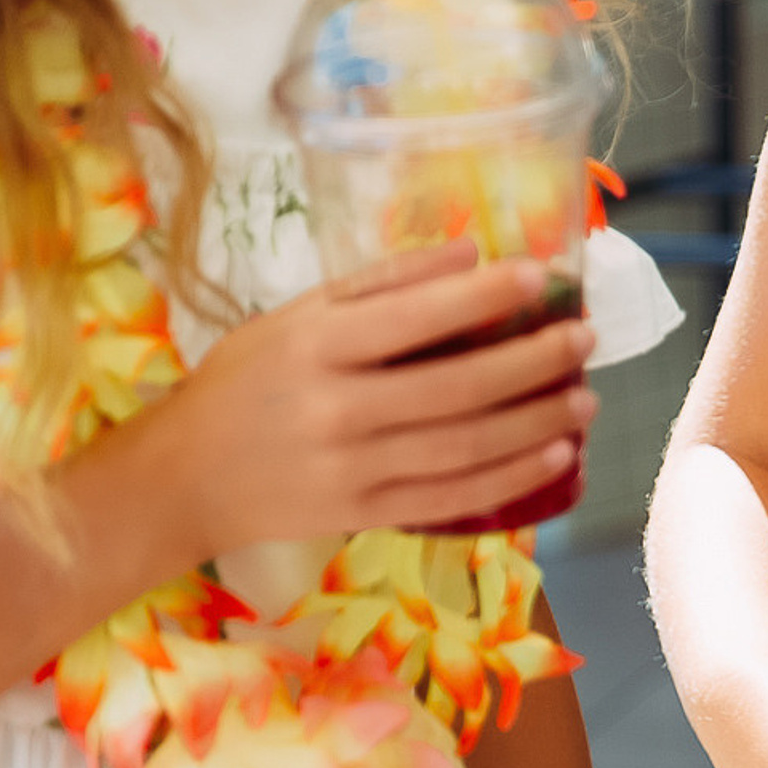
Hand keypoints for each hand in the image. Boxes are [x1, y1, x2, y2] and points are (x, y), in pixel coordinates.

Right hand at [152, 243, 597, 557]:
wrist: (182, 480)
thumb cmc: (245, 382)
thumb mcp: (296, 315)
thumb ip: (382, 283)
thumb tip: (470, 252)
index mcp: (315, 347)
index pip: (414, 318)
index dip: (485, 297)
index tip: (542, 276)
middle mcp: (336, 409)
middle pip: (457, 388)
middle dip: (534, 362)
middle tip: (584, 339)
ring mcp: (352, 469)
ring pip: (467, 447)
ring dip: (537, 422)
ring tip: (585, 398)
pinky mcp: (365, 515)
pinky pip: (454, 498)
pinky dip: (511, 478)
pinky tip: (555, 455)